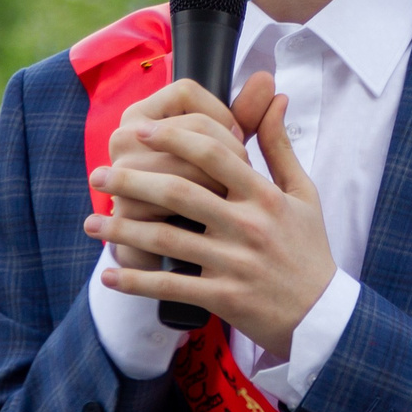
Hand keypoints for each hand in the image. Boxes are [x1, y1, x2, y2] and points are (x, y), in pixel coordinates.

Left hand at [87, 73, 336, 358]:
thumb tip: (275, 97)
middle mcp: (247, 225)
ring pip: (168, 240)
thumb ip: (279, 146)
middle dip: (132, 182)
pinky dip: (138, 282)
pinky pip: (172, 286)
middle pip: (179, 193)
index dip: (174, 138)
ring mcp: (234, 263)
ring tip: (90, 224)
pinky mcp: (224, 297)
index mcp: (263, 195)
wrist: (321, 314)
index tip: (140, 130)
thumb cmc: (309, 248)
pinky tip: (109, 276)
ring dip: (123, 232)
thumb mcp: (303, 192)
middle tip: (98, 174)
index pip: (214, 155)